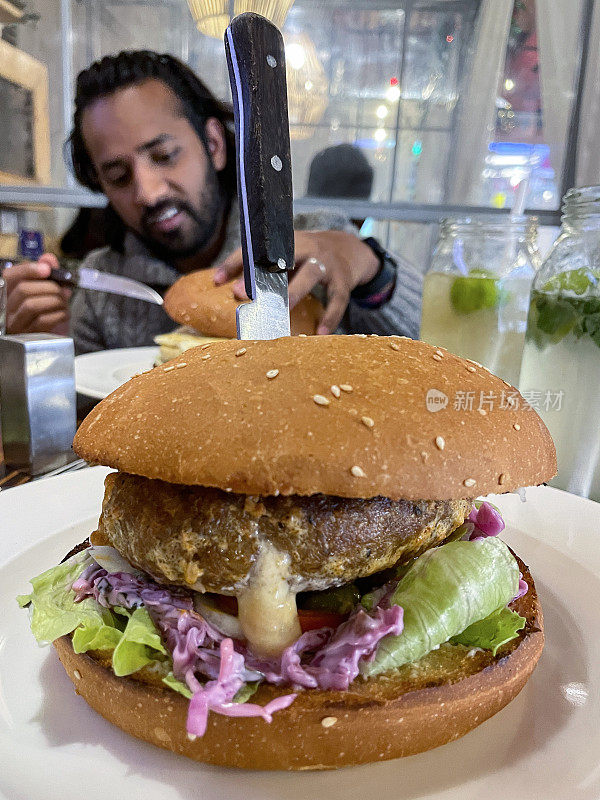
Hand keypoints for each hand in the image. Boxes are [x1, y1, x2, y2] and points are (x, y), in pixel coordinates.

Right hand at [5, 253, 71, 334]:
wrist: (53, 338)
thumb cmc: (46, 312)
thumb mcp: (44, 290)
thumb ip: (45, 272)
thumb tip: (48, 259)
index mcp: (7, 293)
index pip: (9, 276)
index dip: (28, 270)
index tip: (46, 269)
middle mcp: (6, 309)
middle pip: (23, 290)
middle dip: (49, 287)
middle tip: (61, 289)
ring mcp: (16, 324)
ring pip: (32, 305)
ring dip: (55, 300)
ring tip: (63, 302)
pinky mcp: (29, 336)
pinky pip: (44, 320)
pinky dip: (59, 314)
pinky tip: (64, 313)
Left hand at [213, 230, 378, 333]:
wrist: (349, 249)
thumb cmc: (308, 256)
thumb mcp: (285, 256)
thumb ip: (257, 266)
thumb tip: (219, 282)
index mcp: (288, 242)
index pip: (258, 250)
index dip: (236, 262)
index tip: (217, 281)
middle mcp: (308, 248)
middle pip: (285, 259)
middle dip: (264, 276)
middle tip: (243, 295)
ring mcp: (327, 264)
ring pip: (310, 275)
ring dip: (294, 292)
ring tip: (282, 311)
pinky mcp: (343, 281)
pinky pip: (337, 300)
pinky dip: (330, 317)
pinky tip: (320, 332)